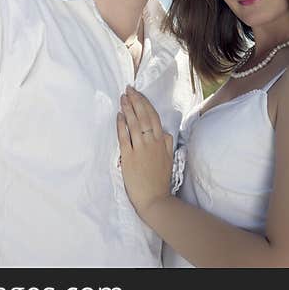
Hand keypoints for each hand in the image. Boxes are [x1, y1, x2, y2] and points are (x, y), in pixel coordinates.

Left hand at [116, 85, 173, 218]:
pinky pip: (124, 137)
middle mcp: (152, 143)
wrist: (155, 199)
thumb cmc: (161, 180)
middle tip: (129, 89)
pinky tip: (118, 116)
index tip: (138, 94)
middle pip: (144, 116)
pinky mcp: (129, 158)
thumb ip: (168, 144)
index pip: (154, 117)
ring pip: (134, 124)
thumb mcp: (170, 159)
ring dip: (128, 109)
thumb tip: (166, 132)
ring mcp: (140, 149)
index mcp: (162, 142)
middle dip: (136, 101)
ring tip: (122, 98)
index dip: (145, 103)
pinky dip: (121, 125)